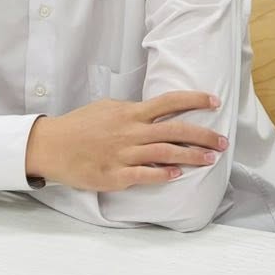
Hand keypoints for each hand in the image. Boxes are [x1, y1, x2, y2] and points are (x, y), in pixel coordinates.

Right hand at [26, 92, 226, 192]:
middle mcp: (130, 131)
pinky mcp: (114, 175)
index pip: (169, 102)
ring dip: (191, 156)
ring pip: (165, 153)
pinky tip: (177, 175)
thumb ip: (131, 112)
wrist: (51, 146)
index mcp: (130, 112)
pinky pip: (144, 175)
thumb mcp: (107, 109)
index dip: (194, 100)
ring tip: (210, 159)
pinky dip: (163, 174)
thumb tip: (153, 113)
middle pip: (175, 130)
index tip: (215, 102)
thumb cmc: (79, 126)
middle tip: (223, 141)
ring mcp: (123, 154)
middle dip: (203, 135)